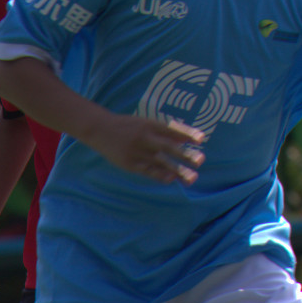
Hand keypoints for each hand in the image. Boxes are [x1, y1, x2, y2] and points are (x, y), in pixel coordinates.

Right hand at [85, 109, 205, 184]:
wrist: (100, 129)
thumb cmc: (127, 126)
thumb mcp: (145, 123)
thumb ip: (164, 131)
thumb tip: (186, 138)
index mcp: (149, 125)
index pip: (171, 130)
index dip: (187, 134)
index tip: (202, 139)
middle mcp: (144, 138)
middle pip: (168, 147)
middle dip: (185, 154)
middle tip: (200, 160)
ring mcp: (137, 152)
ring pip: (160, 162)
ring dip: (177, 170)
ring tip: (192, 178)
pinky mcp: (130, 164)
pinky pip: (148, 171)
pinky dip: (160, 175)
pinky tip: (171, 179)